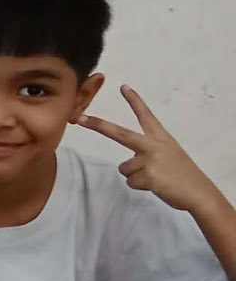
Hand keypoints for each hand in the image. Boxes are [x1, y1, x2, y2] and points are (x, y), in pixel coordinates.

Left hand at [76, 87, 221, 214]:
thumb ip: (149, 151)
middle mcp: (153, 145)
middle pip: (119, 133)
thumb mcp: (170, 154)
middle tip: (81, 119)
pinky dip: (140, 186)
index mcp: (161, 138)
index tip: (124, 87)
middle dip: (98, 125)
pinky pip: (130, 182)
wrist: (199, 192)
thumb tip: (128, 163)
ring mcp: (149, 160)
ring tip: (156, 178)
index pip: (146, 115)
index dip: (135, 101)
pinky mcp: (147, 176)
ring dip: (136, 176)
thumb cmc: (182, 174)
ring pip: (125, 168)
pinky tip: (156, 185)